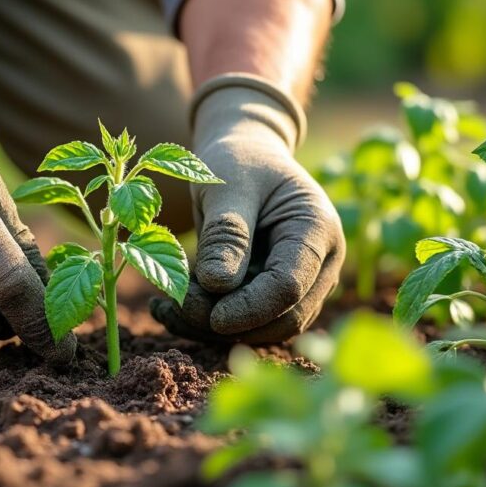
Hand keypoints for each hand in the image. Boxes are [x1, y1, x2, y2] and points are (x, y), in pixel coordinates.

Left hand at [151, 76, 344, 343]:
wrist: (243, 157)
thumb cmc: (237, 162)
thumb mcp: (226, 185)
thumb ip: (225, 233)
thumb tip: (218, 286)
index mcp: (317, 228)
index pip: (289, 285)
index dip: (250, 307)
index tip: (209, 315)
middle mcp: (320, 263)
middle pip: (283, 318)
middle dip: (230, 322)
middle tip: (177, 306)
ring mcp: (302, 283)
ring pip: (264, 329)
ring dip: (212, 328)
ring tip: (165, 305)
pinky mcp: (275, 296)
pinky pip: (246, 323)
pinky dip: (205, 323)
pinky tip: (167, 309)